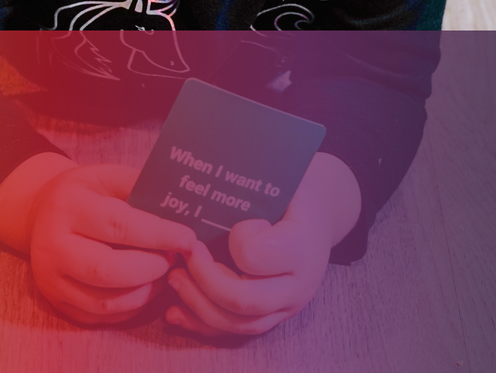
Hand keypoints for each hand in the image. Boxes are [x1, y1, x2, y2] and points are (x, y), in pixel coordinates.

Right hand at [28, 164, 197, 324]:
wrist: (40, 214)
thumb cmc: (83, 193)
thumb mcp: (105, 176)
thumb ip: (139, 187)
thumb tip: (179, 205)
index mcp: (66, 205)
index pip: (118, 225)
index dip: (158, 234)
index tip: (188, 238)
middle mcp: (52, 245)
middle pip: (108, 270)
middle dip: (151, 268)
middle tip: (174, 258)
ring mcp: (51, 279)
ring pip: (105, 302)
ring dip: (145, 291)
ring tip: (162, 273)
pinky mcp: (56, 303)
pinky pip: (101, 316)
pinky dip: (130, 306)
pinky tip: (144, 287)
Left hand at [165, 152, 361, 336]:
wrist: (321, 211)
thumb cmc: (293, 187)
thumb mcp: (283, 175)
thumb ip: (252, 179)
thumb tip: (202, 162)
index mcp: (302, 242)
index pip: (258, 255)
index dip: (236, 240)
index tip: (232, 221)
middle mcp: (299, 283)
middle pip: (243, 299)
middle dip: (203, 279)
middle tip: (183, 253)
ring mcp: (287, 306)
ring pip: (237, 323)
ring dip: (197, 303)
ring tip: (174, 278)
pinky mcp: (273, 316)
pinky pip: (236, 332)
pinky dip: (202, 324)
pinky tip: (175, 312)